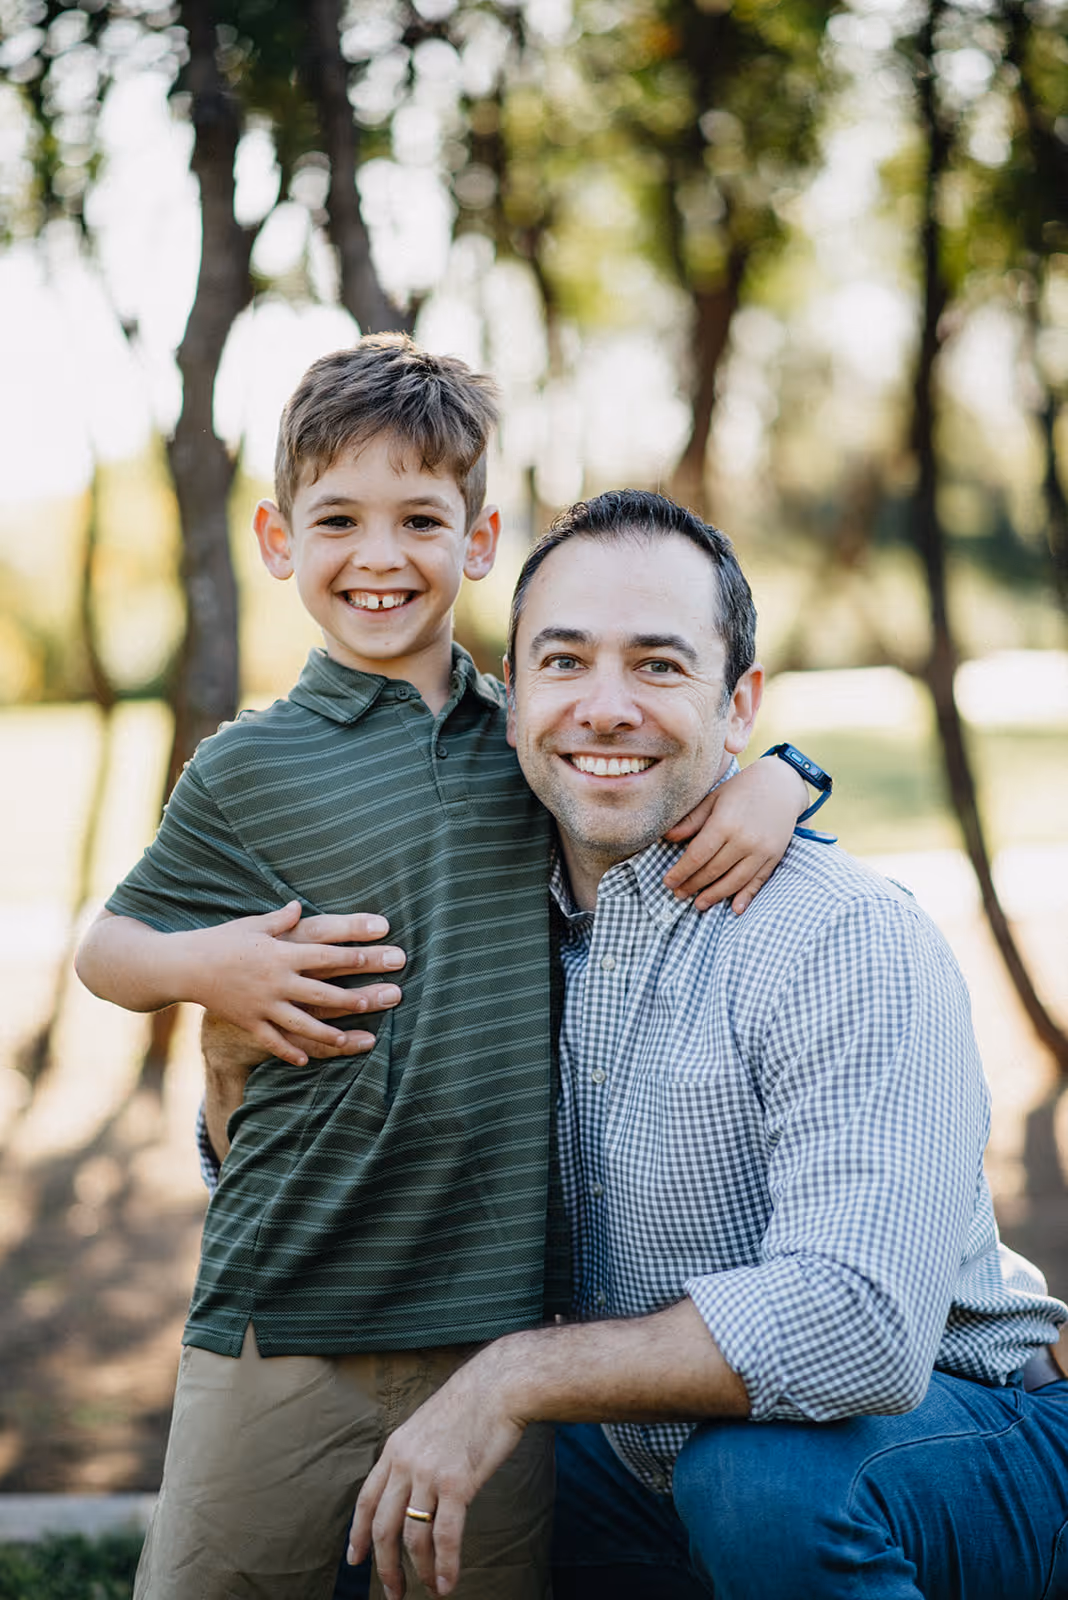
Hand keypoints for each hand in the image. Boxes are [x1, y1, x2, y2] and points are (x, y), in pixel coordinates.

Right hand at [176, 902, 405, 1065]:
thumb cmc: (220, 940)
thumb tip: (299, 907)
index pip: (322, 955)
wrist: (184, 966)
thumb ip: (280, 920)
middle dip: (348, 999)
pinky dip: (289, 1052)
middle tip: (372, 1002)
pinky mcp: (248, 1022)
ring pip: (301, 1023)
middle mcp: (275, 981)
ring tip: (346, 1039)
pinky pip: (273, 1041)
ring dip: (326, 1033)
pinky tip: (305, 1060)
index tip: (370, 957)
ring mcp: (262, 1005)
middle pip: (320, 992)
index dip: (349, 956)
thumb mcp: (251, 925)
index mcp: (279, 953)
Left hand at [347, 1347, 524, 1598]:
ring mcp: (429, 1474)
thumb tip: (416, 1485)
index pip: (366, 1499)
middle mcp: (405, 1463)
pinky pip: (445, 1536)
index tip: (355, 1559)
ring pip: (413, 1536)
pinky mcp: (457, 1483)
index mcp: (396, 1448)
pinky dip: (445, 1565)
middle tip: (393, 1593)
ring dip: (419, 1571)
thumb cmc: (471, 1403)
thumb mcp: (428, 1424)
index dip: (358, 1533)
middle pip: (383, 1527)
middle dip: (385, 1566)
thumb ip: (416, 1453)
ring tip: (430, 1591)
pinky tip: (448, 1583)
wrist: (499, 1385)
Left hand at [662, 755, 807, 912]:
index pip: (697, 856)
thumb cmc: (742, 789)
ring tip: (699, 904)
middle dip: (693, 885)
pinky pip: (758, 881)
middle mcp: (744, 840)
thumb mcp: (713, 798)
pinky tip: (735, 908)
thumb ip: (692, 820)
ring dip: (715, 896)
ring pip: (734, 881)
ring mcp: (761, 851)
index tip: (668, 882)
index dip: (681, 872)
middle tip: (678, 895)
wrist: (782, 783)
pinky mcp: (774, 857)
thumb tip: (667, 838)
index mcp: (724, 823)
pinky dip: (746, 897)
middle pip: (713, 871)